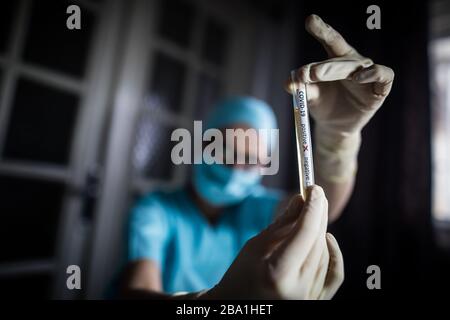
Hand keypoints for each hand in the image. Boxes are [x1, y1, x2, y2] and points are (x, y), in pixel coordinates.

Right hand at [203, 185, 343, 299]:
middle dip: (318, 214)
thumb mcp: (254, 246)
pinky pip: (334, 276)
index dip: (312, 207)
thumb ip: (281, 225)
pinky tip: (328, 238)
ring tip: (313, 213)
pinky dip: (334, 255)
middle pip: (317, 242)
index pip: (304, 233)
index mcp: (277, 274)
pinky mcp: (314, 301)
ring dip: (321, 230)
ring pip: (325, 255)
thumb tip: (301, 200)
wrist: (237, 306)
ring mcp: (308, 298)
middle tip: (316, 194)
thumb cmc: (239, 277)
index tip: (314, 188)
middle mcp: (298, 289)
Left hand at [287, 14, 393, 137]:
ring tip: (323, 75)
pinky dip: (373, 73)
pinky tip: (358, 77)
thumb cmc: (323, 104)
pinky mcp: (380, 89)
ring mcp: (368, 74)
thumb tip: (288, 82)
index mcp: (336, 60)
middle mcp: (353, 63)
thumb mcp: (309, 96)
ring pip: (356, 66)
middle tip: (305, 74)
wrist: (335, 126)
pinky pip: (383, 75)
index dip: (322, 30)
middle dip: (321, 66)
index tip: (310, 20)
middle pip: (339, 59)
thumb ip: (301, 88)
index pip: (331, 41)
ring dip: (338, 70)